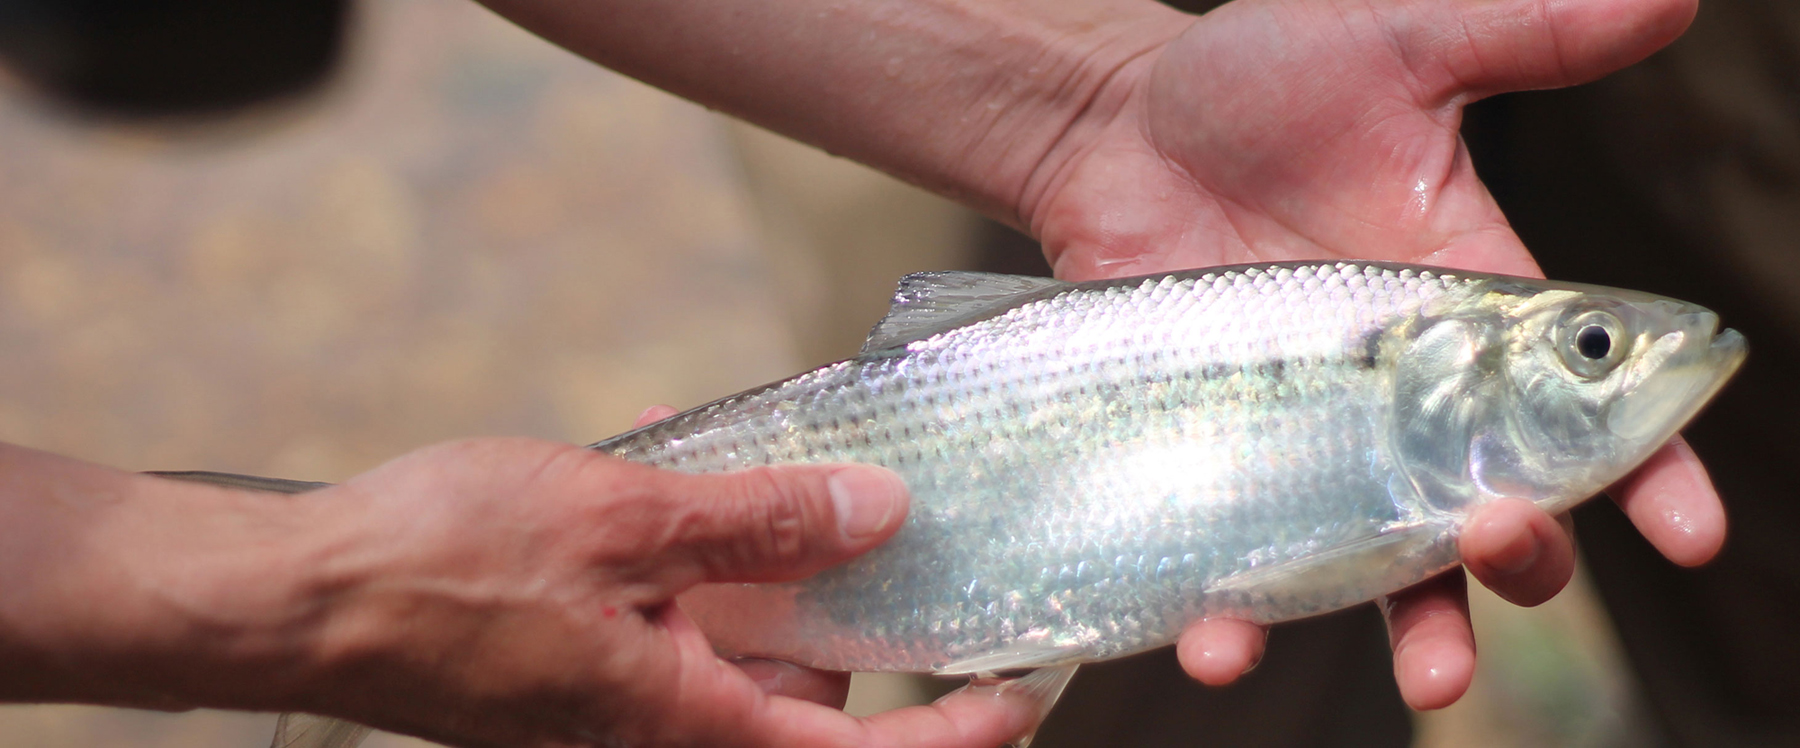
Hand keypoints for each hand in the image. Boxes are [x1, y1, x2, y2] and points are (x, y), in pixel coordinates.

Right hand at [285, 437, 1028, 746]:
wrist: (297, 597)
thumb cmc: (439, 569)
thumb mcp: (625, 521)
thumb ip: (758, 521)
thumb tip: (876, 512)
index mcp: (687, 723)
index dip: (960, 729)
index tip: (1027, 684)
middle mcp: (664, 727)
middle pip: (809, 684)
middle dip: (842, 592)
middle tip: (868, 499)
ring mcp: (622, 699)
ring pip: (742, 639)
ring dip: (756, 550)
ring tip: (743, 454)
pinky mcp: (586, 666)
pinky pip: (675, 618)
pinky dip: (690, 552)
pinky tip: (668, 459)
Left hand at [1019, 0, 1720, 707]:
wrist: (1111, 132)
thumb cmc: (1253, 86)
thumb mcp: (1392, 47)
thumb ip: (1522, 35)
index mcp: (1472, 318)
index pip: (1583, 411)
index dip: (1650, 474)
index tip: (1688, 528)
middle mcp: (1403, 405)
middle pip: (1501, 515)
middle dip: (1528, 555)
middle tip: (1509, 545)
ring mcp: (1307, 449)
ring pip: (1386, 575)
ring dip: (1419, 634)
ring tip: (1427, 679)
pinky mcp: (1212, 471)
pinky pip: (1236, 569)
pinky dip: (1234, 623)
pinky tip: (1217, 642)